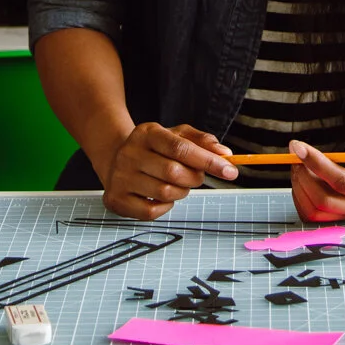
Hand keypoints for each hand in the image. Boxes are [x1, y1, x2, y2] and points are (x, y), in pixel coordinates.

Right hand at [98, 123, 235, 220]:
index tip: (230, 171)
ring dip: (181, 192)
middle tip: (196, 176)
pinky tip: (161, 196)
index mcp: (147, 133)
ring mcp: (120, 177)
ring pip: (165, 193)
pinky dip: (164, 207)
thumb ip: (202, 141)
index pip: (180, 148)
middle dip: (194, 178)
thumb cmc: (153, 148)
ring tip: (177, 184)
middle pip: (174, 172)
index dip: (208, 160)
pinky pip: (151, 211)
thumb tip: (225, 153)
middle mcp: (130, 153)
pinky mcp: (116, 199)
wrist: (114, 158)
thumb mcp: (176, 136)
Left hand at [289, 135, 344, 221]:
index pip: (342, 182)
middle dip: (304, 176)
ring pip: (316, 212)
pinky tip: (305, 177)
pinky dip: (303, 197)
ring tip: (300, 163)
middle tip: (297, 153)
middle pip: (324, 201)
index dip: (317, 164)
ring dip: (300, 187)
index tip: (298, 146)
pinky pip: (316, 215)